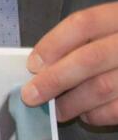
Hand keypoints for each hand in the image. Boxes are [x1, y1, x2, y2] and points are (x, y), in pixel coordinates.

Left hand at [22, 2, 117, 124]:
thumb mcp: (109, 30)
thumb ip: (82, 41)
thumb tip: (41, 67)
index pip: (83, 24)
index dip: (53, 44)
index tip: (32, 65)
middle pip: (90, 58)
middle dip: (55, 80)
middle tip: (31, 96)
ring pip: (102, 87)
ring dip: (72, 102)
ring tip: (57, 110)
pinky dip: (97, 115)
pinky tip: (86, 115)